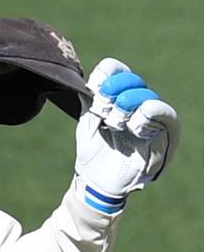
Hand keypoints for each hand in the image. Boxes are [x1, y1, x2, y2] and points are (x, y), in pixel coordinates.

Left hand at [75, 58, 179, 213]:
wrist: (97, 180)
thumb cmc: (93, 150)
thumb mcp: (86, 121)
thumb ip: (90, 99)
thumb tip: (90, 80)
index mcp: (118, 98)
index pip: (118, 70)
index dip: (107, 74)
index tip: (95, 90)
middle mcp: (138, 104)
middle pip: (133, 80)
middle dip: (114, 91)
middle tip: (102, 110)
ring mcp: (151, 119)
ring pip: (147, 96)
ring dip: (127, 105)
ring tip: (114, 123)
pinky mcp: (164, 136)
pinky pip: (165, 115)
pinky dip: (147, 114)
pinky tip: (132, 127)